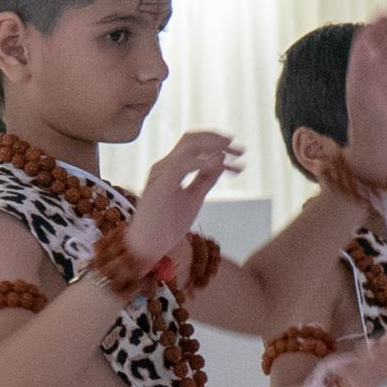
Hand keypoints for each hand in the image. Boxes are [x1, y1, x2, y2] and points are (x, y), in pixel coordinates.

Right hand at [128, 132, 241, 262]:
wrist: (146, 247)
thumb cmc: (166, 226)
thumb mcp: (194, 198)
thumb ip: (206, 179)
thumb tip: (220, 158)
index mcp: (169, 168)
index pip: (192, 144)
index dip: (216, 142)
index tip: (238, 152)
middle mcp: (163, 166)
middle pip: (190, 139)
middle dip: (218, 139)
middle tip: (240, 149)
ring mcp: (160, 175)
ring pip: (187, 147)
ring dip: (214, 147)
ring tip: (234, 154)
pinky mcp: (160, 187)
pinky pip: (181, 166)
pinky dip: (202, 162)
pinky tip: (219, 165)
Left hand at [341, 9, 386, 182]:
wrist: (378, 153)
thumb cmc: (369, 128)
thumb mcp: (365, 96)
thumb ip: (366, 70)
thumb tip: (367, 44)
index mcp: (359, 75)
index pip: (363, 43)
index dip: (372, 25)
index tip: (383, 9)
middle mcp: (370, 78)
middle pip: (377, 44)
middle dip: (385, 26)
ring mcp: (385, 86)